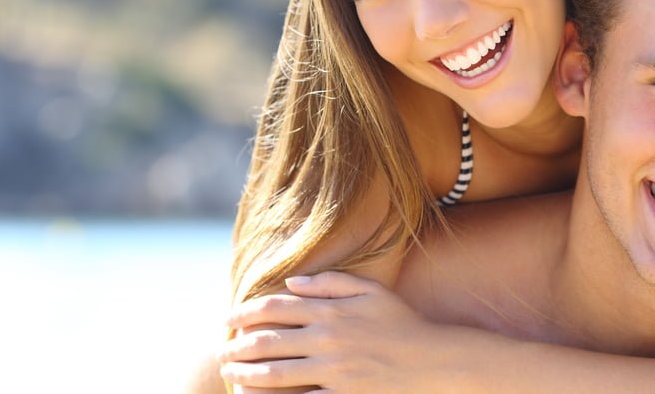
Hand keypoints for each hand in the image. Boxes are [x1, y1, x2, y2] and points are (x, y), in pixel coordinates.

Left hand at [219, 271, 460, 392]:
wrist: (432, 360)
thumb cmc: (401, 322)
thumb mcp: (371, 291)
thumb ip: (331, 283)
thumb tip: (292, 282)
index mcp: (332, 311)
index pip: (276, 307)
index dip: (246, 312)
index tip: (228, 318)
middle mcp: (328, 339)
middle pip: (268, 340)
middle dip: (237, 345)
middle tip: (221, 349)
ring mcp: (333, 371)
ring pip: (275, 373)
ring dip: (245, 373)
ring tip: (230, 372)